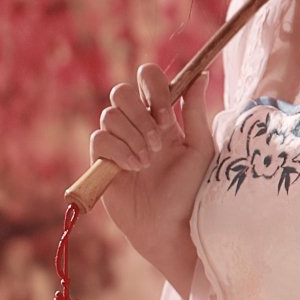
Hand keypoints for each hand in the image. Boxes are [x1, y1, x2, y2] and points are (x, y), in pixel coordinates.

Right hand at [90, 62, 213, 278]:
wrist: (170, 224)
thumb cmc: (190, 188)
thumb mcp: (200, 147)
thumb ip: (195, 111)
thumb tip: (200, 75)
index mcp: (162, 116)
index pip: (148, 79)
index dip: (153, 85)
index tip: (166, 108)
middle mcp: (137, 125)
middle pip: (121, 92)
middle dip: (141, 112)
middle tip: (159, 137)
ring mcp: (118, 142)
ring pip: (110, 115)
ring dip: (133, 136)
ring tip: (149, 161)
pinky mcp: (102, 161)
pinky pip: (99, 138)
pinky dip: (119, 150)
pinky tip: (134, 168)